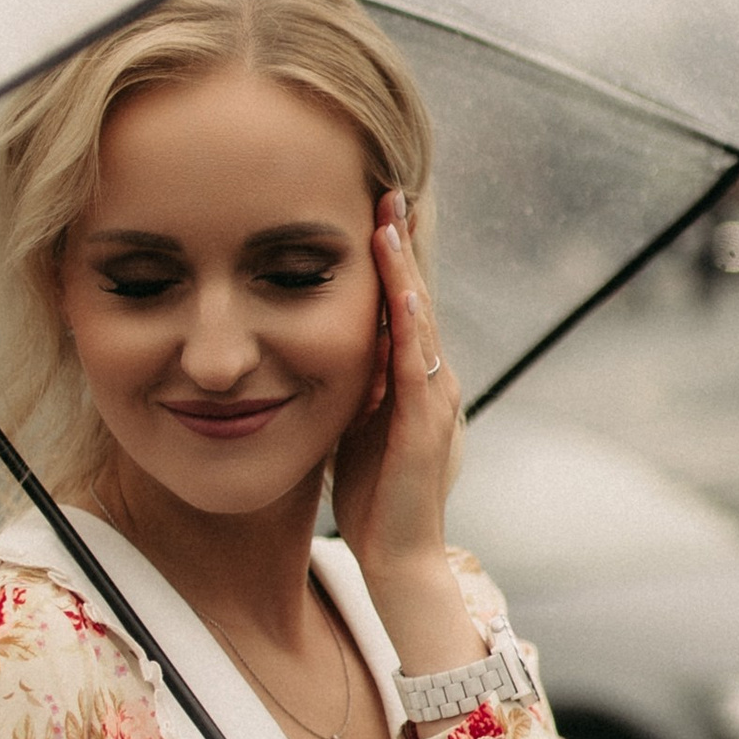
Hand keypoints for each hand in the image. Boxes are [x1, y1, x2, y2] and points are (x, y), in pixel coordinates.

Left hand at [330, 189, 474, 668]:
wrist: (397, 555)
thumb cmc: (368, 491)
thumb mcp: (349, 417)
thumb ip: (344, 377)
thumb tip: (304, 336)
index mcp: (412, 374)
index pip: (401, 298)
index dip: (389, 251)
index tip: (370, 201)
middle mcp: (431, 375)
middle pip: (416, 291)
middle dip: (401, 239)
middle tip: (385, 183)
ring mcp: (433, 395)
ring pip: (420, 313)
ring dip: (404, 262)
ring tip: (388, 213)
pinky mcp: (425, 421)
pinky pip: (418, 354)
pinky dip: (407, 312)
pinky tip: (396, 279)